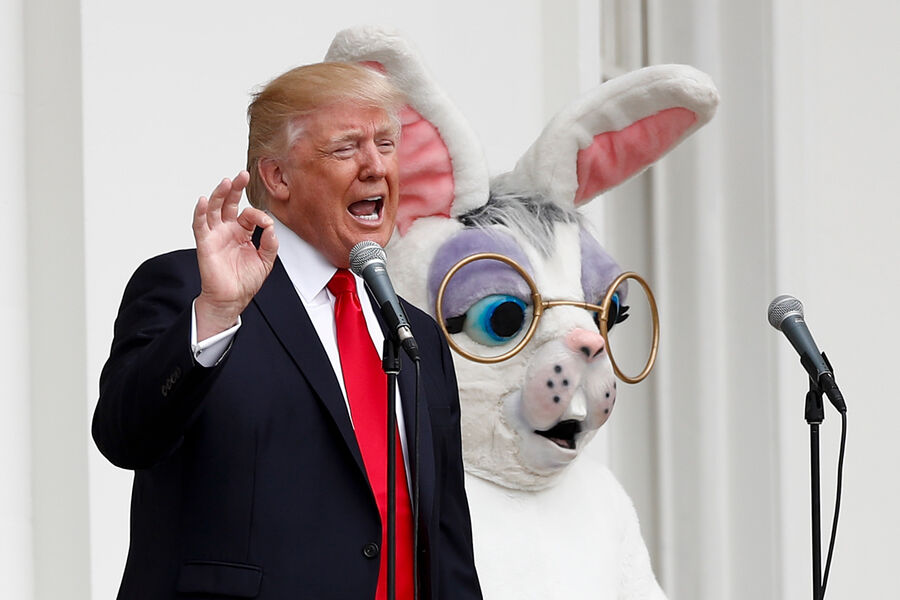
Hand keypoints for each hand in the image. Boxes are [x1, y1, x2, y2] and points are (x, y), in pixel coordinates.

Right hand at [192, 171, 277, 339]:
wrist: (232, 299)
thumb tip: (269, 225)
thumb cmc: (245, 281)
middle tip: (242, 175)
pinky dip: (201, 212)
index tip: (265, 223)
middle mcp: (226, 231)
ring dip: (219, 194)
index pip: (247, 214)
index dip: (257, 214)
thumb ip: (270, 241)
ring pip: (214, 209)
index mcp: (241, 233)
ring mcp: (215, 235)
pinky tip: (205, 201)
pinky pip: (200, 225)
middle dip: (235, 188)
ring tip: (226, 182)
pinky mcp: (205, 243)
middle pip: (228, 203)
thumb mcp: (266, 259)